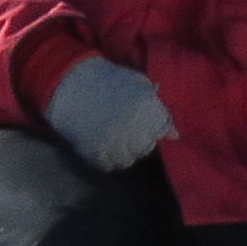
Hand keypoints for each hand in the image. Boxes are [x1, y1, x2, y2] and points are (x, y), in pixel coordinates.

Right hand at [42, 53, 177, 172]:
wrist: (71, 83)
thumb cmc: (108, 79)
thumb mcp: (138, 83)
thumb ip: (158, 107)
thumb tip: (175, 135)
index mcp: (147, 107)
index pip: (163, 128)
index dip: (156, 126)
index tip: (146, 123)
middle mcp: (134, 128)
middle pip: (146, 147)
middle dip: (141, 140)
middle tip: (129, 130)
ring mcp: (114, 143)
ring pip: (128, 160)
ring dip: (124, 151)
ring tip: (115, 138)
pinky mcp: (96, 153)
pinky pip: (109, 165)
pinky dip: (108, 158)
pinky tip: (103, 144)